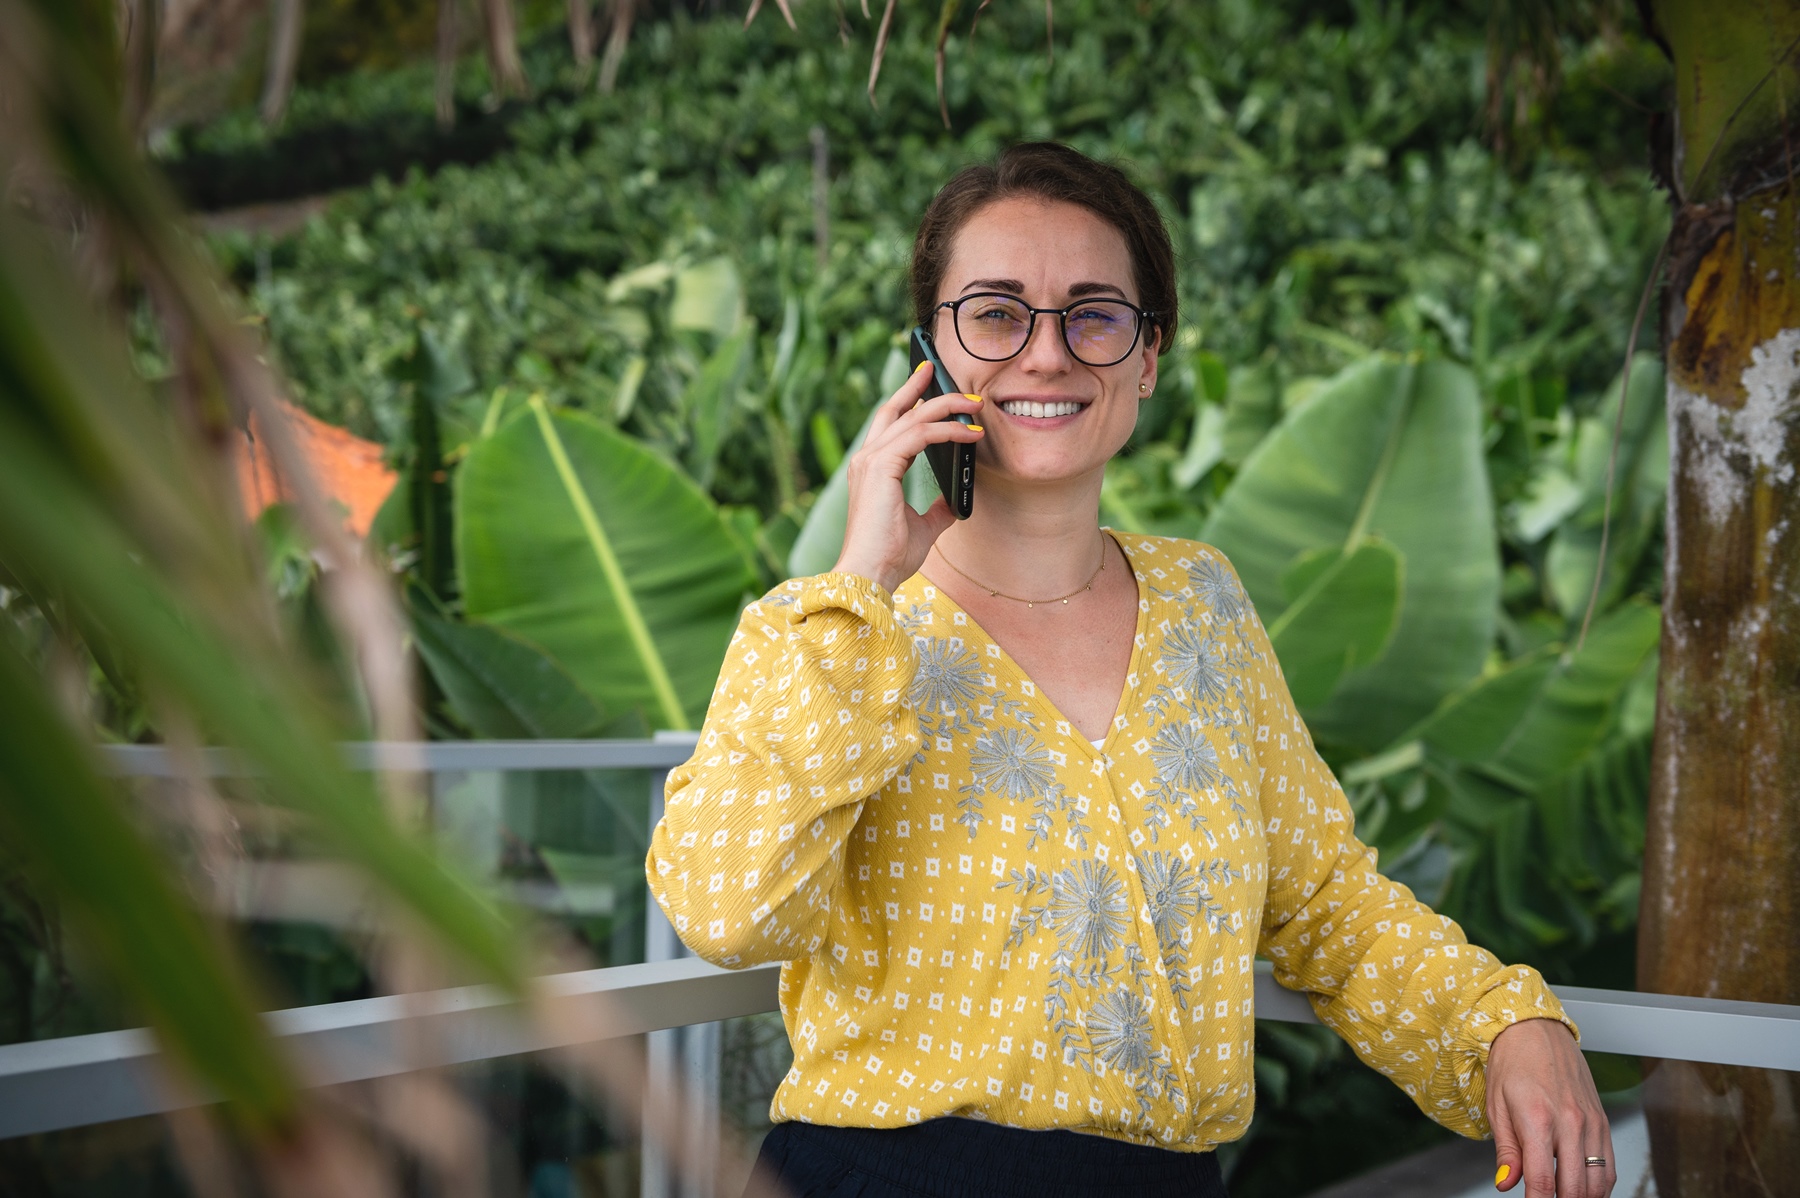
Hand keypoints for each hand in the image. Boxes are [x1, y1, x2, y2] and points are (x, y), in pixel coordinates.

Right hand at [832, 362, 983, 593]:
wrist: (871, 575)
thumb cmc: (890, 556)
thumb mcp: (923, 527)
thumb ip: (938, 507)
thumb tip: (956, 497)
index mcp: (871, 470)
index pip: (891, 424)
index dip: (910, 401)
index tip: (928, 384)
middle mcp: (867, 459)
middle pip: (894, 409)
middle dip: (919, 386)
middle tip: (939, 369)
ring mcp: (871, 460)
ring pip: (913, 417)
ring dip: (947, 406)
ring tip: (975, 404)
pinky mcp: (881, 467)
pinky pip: (921, 434)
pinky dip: (949, 430)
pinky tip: (971, 433)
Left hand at [1487, 1018, 1614, 1196]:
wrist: (1535, 1029)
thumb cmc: (1511, 1063)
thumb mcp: (1496, 1106)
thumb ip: (1506, 1151)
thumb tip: (1507, 1184)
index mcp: (1538, 1120)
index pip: (1543, 1183)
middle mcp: (1570, 1123)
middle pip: (1574, 1189)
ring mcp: (1591, 1123)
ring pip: (1597, 1183)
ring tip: (1563, 1197)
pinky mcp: (1602, 1121)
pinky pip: (1609, 1166)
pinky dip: (1599, 1186)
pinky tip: (1584, 1189)